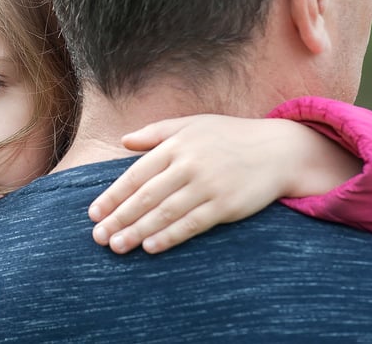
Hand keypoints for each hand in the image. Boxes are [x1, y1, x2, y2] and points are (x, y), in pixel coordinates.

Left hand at [88, 115, 357, 254]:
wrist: (278, 149)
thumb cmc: (228, 136)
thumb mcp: (191, 125)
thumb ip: (155, 133)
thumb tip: (124, 141)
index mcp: (176, 145)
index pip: (136, 174)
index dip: (113, 196)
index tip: (94, 213)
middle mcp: (188, 164)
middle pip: (145, 196)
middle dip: (119, 218)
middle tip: (98, 237)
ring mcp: (207, 185)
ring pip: (164, 213)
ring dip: (138, 231)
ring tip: (117, 246)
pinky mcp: (226, 205)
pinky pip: (192, 224)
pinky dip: (170, 236)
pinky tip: (151, 247)